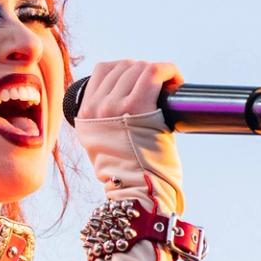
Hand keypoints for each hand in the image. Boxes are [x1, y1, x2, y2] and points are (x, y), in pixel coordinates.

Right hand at [72, 62, 187, 211]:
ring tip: (170, 87)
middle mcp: (96, 108)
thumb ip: (106, 121)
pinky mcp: (136, 107)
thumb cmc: (132, 175)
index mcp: (84, 115)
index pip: (103, 70)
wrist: (139, 194)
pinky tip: (176, 80)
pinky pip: (153, 73)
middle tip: (161, 88)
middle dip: (145, 72)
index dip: (128, 70)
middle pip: (123, 66)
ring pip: (138, 68)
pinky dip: (168, 71)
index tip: (143, 82)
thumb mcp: (104, 145)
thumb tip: (124, 98)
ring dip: (158, 72)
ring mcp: (114, 106)